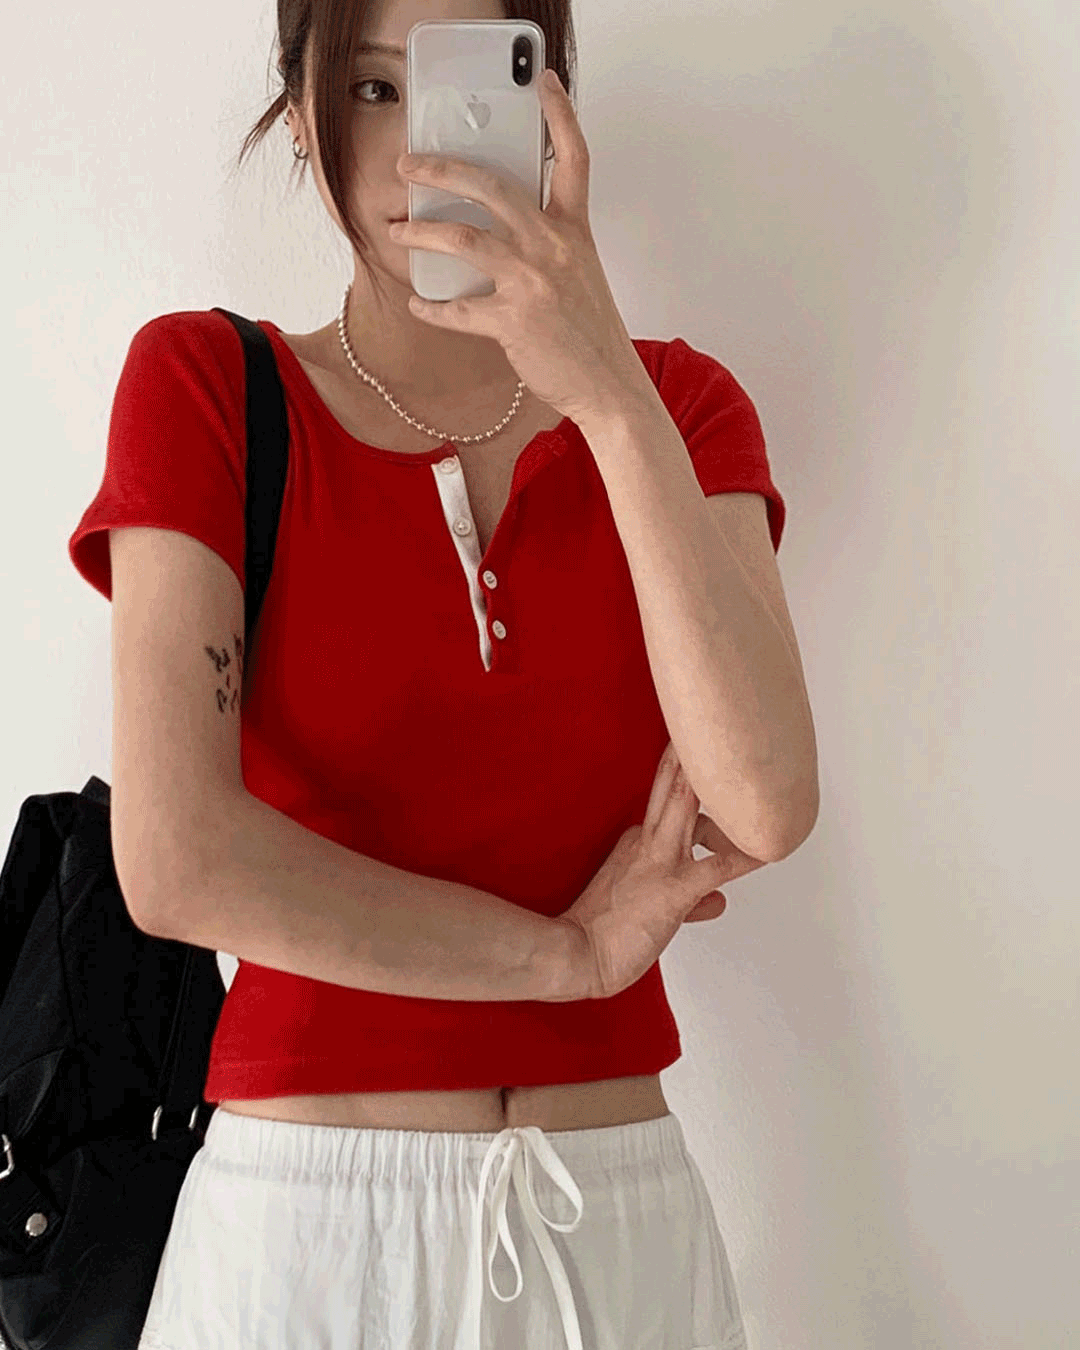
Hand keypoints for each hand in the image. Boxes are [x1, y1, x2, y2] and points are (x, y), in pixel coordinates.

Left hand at [390, 68, 649, 426]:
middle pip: (493, 186)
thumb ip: (551, 246)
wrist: (609, 386)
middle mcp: (552, 247)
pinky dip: (432, 309)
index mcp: (574, 232)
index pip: (573, 160)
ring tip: (397, 229)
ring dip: (421, 231)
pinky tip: (419, 306)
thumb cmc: (593, 336)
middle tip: (410, 165)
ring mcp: (531, 282)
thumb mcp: (582, 276)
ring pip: (463, 237)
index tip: (544, 83)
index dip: (561, 116)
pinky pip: (457, 309)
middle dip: (443, 169)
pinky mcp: (512, 321)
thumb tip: (506, 234)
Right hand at [560, 741, 733, 999]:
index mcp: (637, 841)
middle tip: (703, 719)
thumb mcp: (648, 905)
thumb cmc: (603, 932)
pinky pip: (718, 867)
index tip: (698, 752)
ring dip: (712, 783)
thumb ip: (690, 897)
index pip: (666, 799)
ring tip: (735, 756)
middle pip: (674, 787)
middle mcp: (648, 843)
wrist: (575, 954)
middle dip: (689, 753)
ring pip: (690, 808)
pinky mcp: (674, 890)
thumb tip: (719, 900)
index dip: (685, 774)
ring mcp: (661, 863)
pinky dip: (744, 855)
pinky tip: (767, 848)